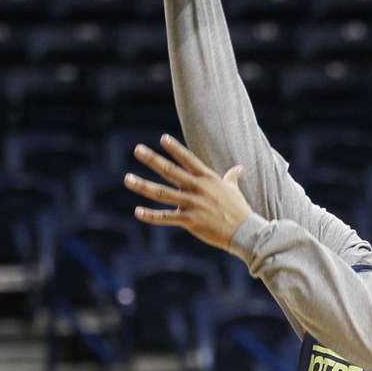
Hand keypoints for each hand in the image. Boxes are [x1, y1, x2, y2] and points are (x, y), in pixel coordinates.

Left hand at [125, 134, 252, 249]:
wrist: (244, 231)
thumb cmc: (238, 209)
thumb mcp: (234, 189)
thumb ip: (232, 177)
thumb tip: (239, 168)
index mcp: (207, 179)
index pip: (188, 159)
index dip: (175, 148)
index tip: (162, 139)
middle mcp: (198, 188)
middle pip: (170, 171)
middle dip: (152, 160)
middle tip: (137, 150)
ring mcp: (192, 204)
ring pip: (162, 193)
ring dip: (143, 185)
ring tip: (127, 178)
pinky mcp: (189, 221)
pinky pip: (165, 217)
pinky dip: (150, 215)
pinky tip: (137, 211)